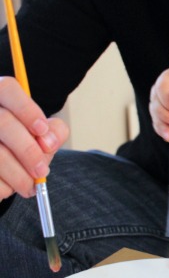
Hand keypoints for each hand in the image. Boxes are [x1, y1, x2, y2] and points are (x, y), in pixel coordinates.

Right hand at [0, 76, 68, 199]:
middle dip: (28, 150)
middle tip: (42, 170)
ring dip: (17, 174)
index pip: (7, 89)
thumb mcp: (39, 136)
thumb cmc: (20, 147)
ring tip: (29, 186)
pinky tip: (8, 188)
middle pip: (2, 122)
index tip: (42, 130)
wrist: (0, 171)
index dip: (27, 109)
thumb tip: (49, 141)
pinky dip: (2, 186)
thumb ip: (53, 132)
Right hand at [149, 68, 168, 141]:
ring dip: (164, 124)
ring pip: (155, 114)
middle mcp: (160, 89)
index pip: (161, 87)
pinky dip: (163, 131)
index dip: (167, 99)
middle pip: (156, 102)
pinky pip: (158, 124)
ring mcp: (159, 103)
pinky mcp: (161, 115)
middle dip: (166, 114)